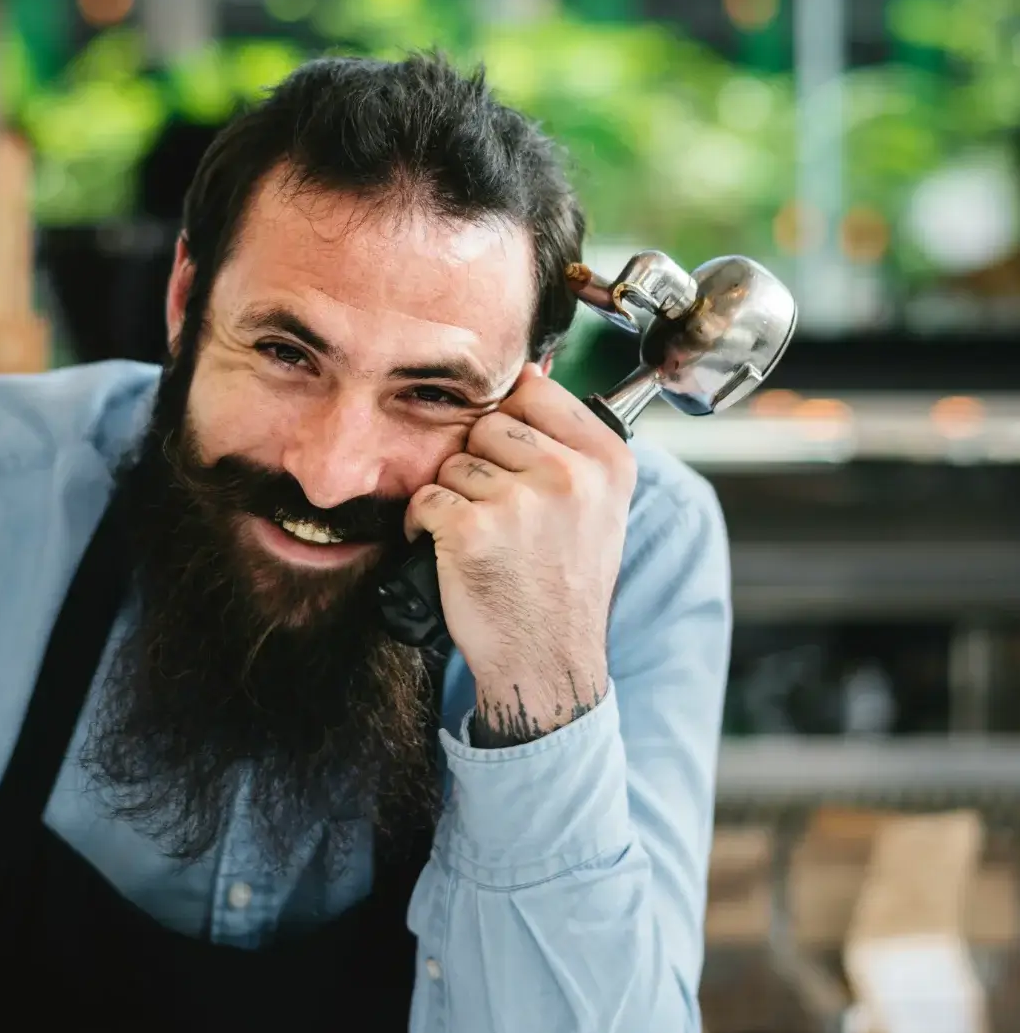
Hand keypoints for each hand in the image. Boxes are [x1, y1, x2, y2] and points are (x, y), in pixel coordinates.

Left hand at [405, 363, 635, 744]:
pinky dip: (425, 524)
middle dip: (480, 463)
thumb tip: (531, 372)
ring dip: (453, 497)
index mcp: (606, 461)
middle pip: (488, 424)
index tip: (512, 457)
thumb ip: (570, 441)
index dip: (511, 421)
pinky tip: (450, 548)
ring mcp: (520, 501)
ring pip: (454, 463)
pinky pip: (426, 498)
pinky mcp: (473, 530)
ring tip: (482, 536)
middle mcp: (568, 474)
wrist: (548, 660)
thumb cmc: (565, 582)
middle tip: (499, 512)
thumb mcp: (597, 506)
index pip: (535, 390)